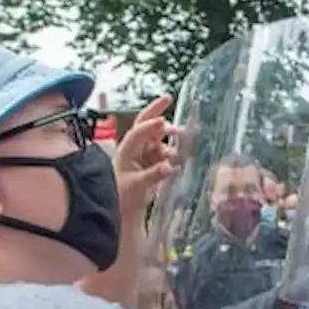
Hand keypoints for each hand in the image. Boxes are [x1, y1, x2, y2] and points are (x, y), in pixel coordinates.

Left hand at [115, 96, 177, 219]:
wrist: (126, 211)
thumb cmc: (124, 197)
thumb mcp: (138, 186)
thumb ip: (154, 174)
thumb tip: (170, 166)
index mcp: (127, 150)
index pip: (138, 132)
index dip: (150, 126)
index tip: (163, 122)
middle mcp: (136, 148)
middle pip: (147, 124)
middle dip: (157, 110)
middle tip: (169, 97)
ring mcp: (146, 153)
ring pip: (160, 137)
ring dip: (171, 133)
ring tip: (184, 135)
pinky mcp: (155, 162)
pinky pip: (168, 151)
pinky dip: (176, 150)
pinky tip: (183, 154)